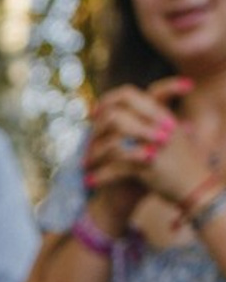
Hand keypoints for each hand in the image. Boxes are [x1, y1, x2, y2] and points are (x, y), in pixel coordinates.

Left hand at [84, 77, 208, 219]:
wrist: (196, 187)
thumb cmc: (181, 163)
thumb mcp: (171, 135)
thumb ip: (149, 123)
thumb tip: (119, 115)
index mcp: (160, 114)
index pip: (128, 95)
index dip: (107, 101)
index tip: (94, 114)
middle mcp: (157, 124)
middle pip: (115, 116)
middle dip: (94, 132)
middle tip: (86, 146)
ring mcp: (153, 144)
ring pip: (112, 143)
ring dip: (93, 156)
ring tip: (85, 166)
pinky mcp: (148, 166)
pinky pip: (115, 168)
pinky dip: (100, 176)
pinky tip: (89, 182)